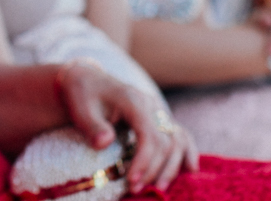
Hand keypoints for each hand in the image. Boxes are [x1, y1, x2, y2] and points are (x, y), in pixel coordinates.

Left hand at [56, 61, 197, 193]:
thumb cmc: (83, 96)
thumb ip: (93, 126)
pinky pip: (180, 134)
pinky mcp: (158, 118)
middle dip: (154, 169)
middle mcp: (151, 105)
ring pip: (177, 139)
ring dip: (172, 166)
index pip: (149, 134)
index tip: (132, 181)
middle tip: (136, 190)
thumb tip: (105, 142)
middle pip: (165, 141)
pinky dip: (187, 152)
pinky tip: (190, 170)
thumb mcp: (81, 109)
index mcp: (133, 101)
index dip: (144, 161)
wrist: (87, 80)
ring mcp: (157, 111)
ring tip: (160, 189)